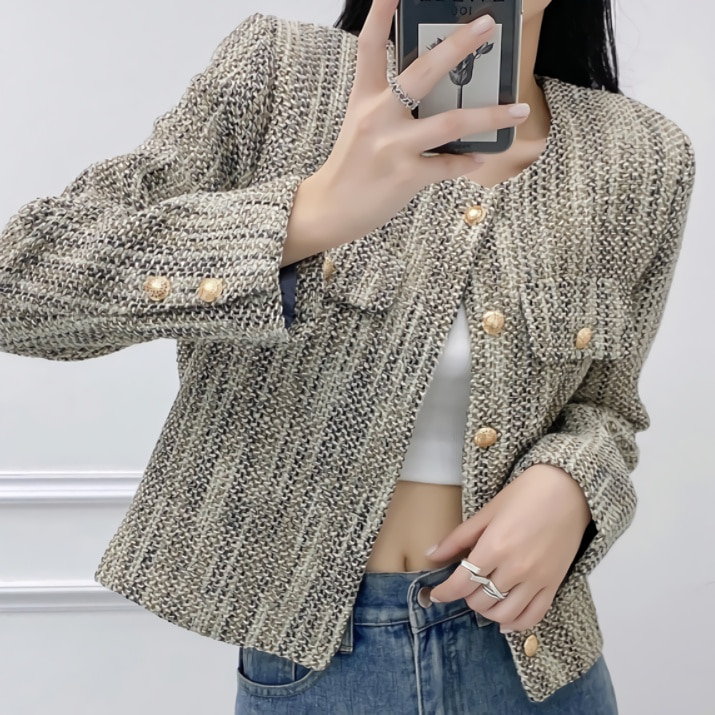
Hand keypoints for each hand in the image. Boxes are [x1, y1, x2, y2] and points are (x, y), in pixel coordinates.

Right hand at [297, 0, 529, 250]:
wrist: (330, 208)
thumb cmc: (351, 166)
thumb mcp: (362, 126)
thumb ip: (391, 107)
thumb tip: (436, 96)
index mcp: (364, 98)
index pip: (371, 45)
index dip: (381, 12)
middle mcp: (378, 116)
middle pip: (424, 71)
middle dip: (459, 45)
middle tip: (488, 25)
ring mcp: (393, 147)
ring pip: (451, 123)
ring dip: (490, 116)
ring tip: (518, 110)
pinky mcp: (406, 176)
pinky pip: (448, 165)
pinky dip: (467, 161)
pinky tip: (480, 157)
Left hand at [426, 464, 591, 632]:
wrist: (569, 490)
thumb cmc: (526, 494)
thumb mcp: (487, 512)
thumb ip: (458, 538)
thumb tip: (431, 555)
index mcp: (495, 546)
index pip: (462, 582)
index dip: (444, 592)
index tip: (436, 594)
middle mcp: (516, 568)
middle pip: (480, 600)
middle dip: (465, 596)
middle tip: (463, 585)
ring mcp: (537, 579)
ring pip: (504, 614)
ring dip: (487, 611)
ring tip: (481, 598)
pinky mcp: (554, 584)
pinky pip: (534, 616)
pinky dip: (516, 624)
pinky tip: (505, 621)